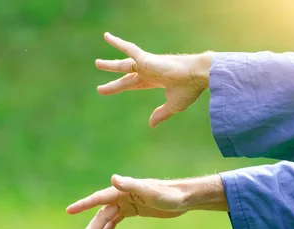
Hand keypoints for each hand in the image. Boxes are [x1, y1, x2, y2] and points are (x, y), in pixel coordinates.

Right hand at [66, 174, 227, 228]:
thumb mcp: (151, 191)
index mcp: (123, 190)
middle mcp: (123, 196)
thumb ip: (131, 185)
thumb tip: (113, 179)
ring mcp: (128, 203)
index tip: (69, 211)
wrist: (184, 198)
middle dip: (91, 227)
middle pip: (102, 213)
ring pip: (107, 218)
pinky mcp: (134, 210)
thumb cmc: (169, 194)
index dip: (83, 204)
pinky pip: (117, 220)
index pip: (99, 198)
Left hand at [96, 32, 213, 127]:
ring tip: (97, 63)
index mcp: (155, 80)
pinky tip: (106, 37)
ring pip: (123, 64)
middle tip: (99, 89)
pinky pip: (129, 50)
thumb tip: (151, 125)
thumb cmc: (188, 89)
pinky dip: (118, 43)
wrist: (196, 76)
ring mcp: (146, 64)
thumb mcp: (173, 106)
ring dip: (110, 65)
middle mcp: (149, 71)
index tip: (115, 92)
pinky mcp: (145, 59)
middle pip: (126, 77)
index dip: (124, 88)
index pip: (135, 84)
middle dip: (113, 82)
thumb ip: (160, 114)